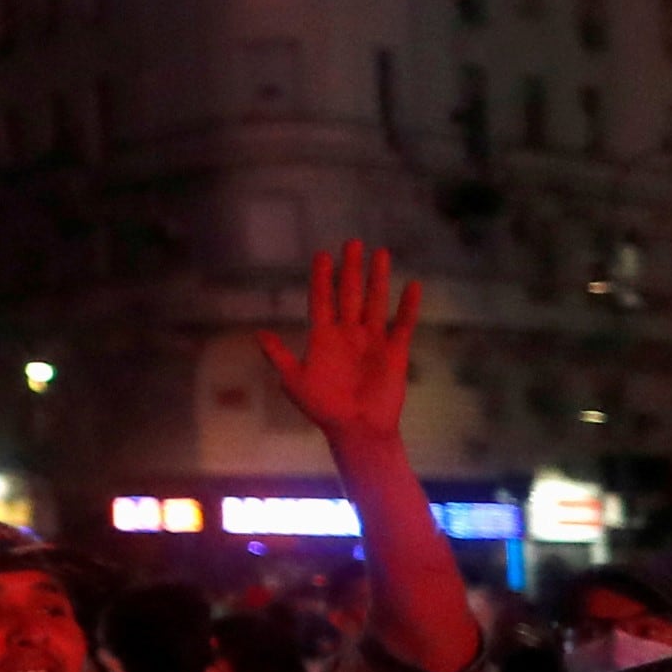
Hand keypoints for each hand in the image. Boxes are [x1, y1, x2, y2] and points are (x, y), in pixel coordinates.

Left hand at [255, 241, 416, 447]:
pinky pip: (403, 324)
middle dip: (350, 269)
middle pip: (349, 293)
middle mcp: (348, 333)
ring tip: (380, 252)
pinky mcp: (394, 351)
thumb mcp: (295, 380)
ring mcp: (372, 340)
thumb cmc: (323, 408)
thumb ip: (279, 356)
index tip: (322, 254)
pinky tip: (412, 285)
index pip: (322, 300)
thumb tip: (259, 333)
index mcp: (323, 337)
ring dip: (377, 278)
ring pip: (375, 302)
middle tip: (352, 242)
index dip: (322, 278)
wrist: (356, 429)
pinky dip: (408, 306)